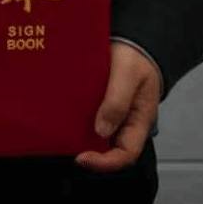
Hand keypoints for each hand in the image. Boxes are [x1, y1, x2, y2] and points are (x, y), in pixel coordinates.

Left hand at [75, 41, 161, 172]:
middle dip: (88, 152)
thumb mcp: (129, 74)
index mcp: (139, 121)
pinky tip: (64, 118)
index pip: (126, 154)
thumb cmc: (137, 56)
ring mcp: (112, 117)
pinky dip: (76, 124)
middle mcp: (125, 124)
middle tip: (67, 145)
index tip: (82, 157)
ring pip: (95, 138)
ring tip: (63, 132)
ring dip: (80, 138)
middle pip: (108, 151)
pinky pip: (88, 122)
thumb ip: (117, 101)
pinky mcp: (99, 108)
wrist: (132, 40)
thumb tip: (102, 130)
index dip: (105, 163)